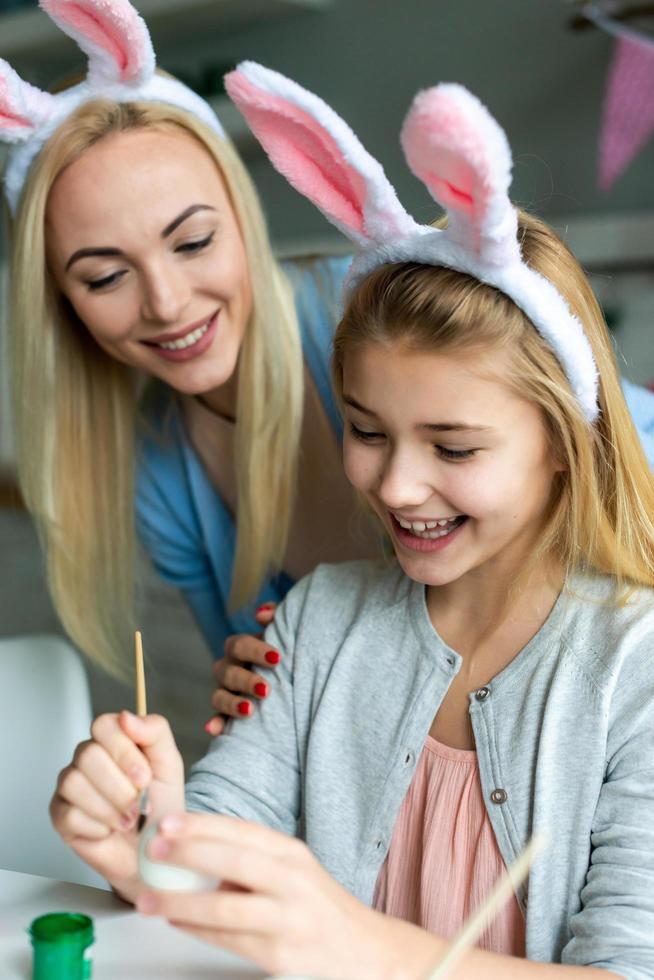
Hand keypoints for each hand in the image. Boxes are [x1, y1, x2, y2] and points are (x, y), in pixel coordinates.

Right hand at [50, 711, 184, 900]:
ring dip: (109, 807)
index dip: (124, 751)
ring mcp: (70, 784)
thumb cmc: (160, 804)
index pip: (103, 725)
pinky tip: (109, 830)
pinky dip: (97, 826)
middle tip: (139, 804)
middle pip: (88, 755)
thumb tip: (126, 716)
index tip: (144, 776)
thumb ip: (154, 731)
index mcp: (112, 739)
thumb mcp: (169, 763)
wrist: (154, 848)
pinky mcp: (60, 814)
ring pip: (74, 783)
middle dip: (120, 786)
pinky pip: (69, 814)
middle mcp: (87, 757)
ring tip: (128, 820)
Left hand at [136, 815, 443, 978]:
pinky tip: (176, 922)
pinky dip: (197, 930)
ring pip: (226, 908)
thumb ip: (250, 858)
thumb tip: (190, 846)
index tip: (167, 821)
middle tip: (153, 849)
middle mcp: (292, 880)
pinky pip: (229, 941)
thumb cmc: (316, 907)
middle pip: (234, 860)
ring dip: (180, 902)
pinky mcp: (281, 955)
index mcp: (291, 853)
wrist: (363, 952)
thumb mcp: (291, 870)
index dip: (201, 824)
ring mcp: (287, 919)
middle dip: (188, 852)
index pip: (242, 830)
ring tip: (148, 899)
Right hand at [205, 602, 280, 735]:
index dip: (255, 650)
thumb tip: (262, 615)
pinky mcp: (228, 716)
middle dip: (246, 680)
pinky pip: (218, 721)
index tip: (277, 659)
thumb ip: (276, 617)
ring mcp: (227, 693)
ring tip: (249, 711)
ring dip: (231, 703)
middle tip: (267, 690)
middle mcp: (229, 669)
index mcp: (240, 648)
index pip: (238, 644)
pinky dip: (215, 724)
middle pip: (227, 671)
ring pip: (218, 696)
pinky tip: (214, 729)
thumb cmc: (288, 650)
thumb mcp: (286, 632)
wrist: (297, 679)